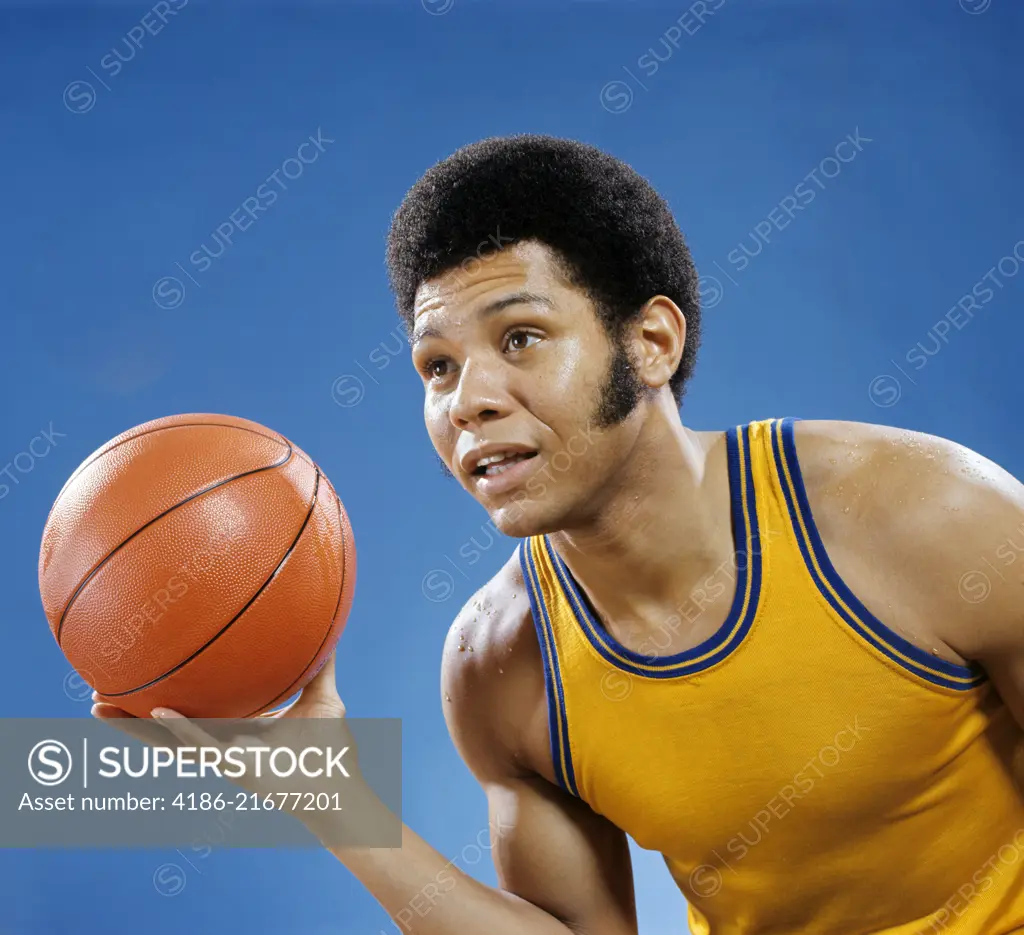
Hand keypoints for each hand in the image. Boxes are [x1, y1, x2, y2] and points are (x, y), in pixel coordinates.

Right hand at [91, 652, 367, 824]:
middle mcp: (224, 741)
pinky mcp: (231, 768)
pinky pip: (200, 748)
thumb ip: (321, 665)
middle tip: (99, 690)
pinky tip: (158, 714)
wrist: (340, 789)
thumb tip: (329, 625)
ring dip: (135, 726)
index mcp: (239, 727)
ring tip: (99, 706)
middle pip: (168, 725)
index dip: (168, 696)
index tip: (146, 674)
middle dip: (133, 711)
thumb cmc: (332, 750)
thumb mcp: (323, 697)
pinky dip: (180, 732)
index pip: (196, 709)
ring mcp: (223, 756)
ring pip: (167, 740)